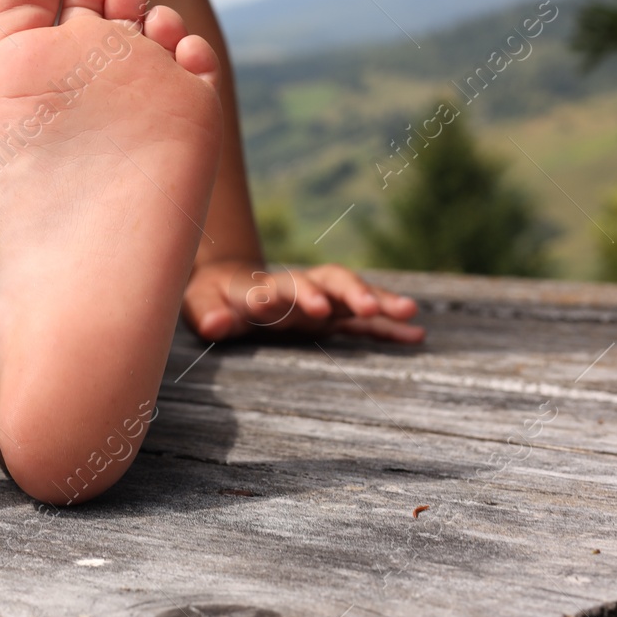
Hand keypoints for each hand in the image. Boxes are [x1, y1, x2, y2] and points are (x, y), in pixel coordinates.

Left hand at [182, 260, 424, 343]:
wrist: (228, 284)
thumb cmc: (212, 298)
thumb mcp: (199, 305)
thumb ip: (208, 314)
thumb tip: (216, 324)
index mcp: (266, 287)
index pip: (284, 287)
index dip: (297, 295)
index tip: (312, 307)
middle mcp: (299, 289)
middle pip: (329, 281)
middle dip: (348, 291)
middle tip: (365, 307)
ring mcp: (320, 299)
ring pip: (353, 294)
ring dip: (378, 300)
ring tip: (409, 312)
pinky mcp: (331, 315)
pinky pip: (363, 321)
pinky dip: (387, 327)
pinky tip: (417, 335)